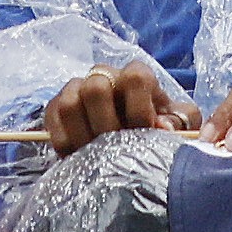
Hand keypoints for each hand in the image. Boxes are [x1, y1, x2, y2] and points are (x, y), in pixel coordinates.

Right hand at [37, 61, 186, 155]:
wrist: (131, 139)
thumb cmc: (158, 128)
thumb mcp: (178, 125)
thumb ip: (179, 122)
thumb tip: (162, 128)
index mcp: (137, 77)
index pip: (135, 76)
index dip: (139, 109)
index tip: (144, 133)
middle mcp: (105, 76)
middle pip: (95, 88)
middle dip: (106, 125)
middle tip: (114, 147)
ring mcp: (77, 88)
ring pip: (69, 102)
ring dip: (82, 135)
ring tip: (94, 155)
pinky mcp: (56, 106)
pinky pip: (52, 117)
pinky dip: (63, 141)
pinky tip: (77, 155)